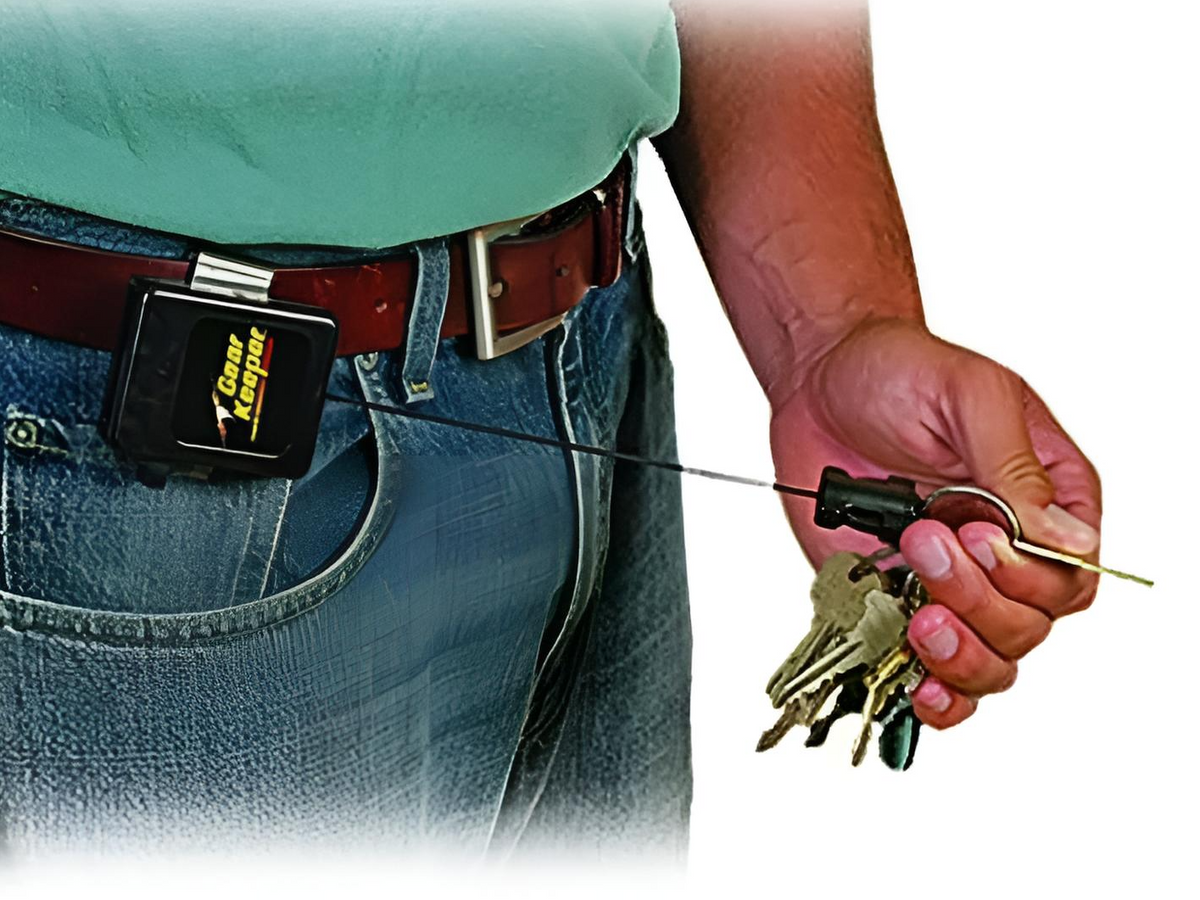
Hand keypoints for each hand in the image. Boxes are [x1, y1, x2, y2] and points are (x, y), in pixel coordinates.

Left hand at [769, 316, 1101, 727]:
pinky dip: (926, 691)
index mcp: (1044, 502)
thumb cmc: (899, 372)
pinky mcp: (893, 601)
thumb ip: (1014, 469)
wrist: (818, 380)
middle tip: (923, 544)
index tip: (977, 537)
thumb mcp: (969, 396)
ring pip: (988, 663)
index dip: (1027, 576)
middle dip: (977, 602)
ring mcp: (949, 584)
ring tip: (918, 618)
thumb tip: (1067, 539)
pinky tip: (914, 682)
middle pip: (1028, 627)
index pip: (1070, 576)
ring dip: (957, 657)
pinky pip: (925, 672)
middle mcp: (1003, 553)